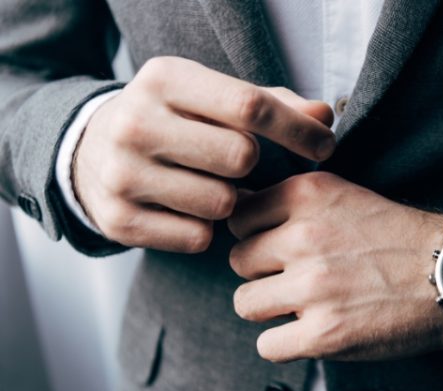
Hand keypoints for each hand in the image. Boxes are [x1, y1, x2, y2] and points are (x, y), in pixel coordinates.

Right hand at [74, 56, 334, 252]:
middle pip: (240, 157)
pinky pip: (197, 238)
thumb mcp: (214, 96)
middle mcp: (134, 123)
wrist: (94, 152)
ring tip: (213, 185)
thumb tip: (324, 117)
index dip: (298, 129)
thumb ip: (273, 103)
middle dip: (254, 165)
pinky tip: (190, 210)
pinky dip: (205, 229)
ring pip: (222, 204)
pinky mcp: (118, 221)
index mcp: (164, 79)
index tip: (326, 145)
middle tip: (243, 164)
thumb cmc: (177, 119)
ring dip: (232, 201)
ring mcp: (121, 175)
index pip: (250, 105)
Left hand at [227, 172, 442, 361]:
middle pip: (239, 261)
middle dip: (263, 272)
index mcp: (307, 195)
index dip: (256, 234)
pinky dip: (285, 344)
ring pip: (245, 303)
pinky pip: (267, 345)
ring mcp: (313, 287)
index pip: (238, 217)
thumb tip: (236, 214)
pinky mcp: (324, 333)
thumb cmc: (398, 237)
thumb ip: (294, 201)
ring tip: (304, 304)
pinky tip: (311, 331)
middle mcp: (305, 237)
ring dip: (270, 308)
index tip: (277, 246)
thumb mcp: (345, 194)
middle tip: (296, 277)